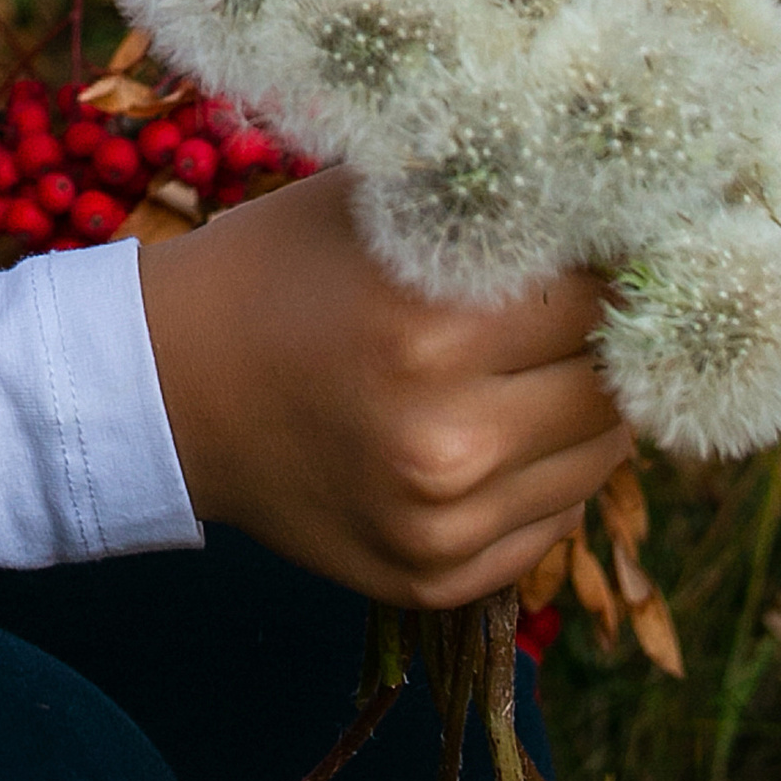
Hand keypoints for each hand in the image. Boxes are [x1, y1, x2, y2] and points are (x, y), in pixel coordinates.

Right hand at [135, 168, 629, 605]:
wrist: (167, 389)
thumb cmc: (275, 271)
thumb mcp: (370, 206)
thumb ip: (488, 204)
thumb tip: (612, 202)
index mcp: (428, 330)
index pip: (598, 302)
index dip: (605, 270)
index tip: (598, 253)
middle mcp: (444, 440)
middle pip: (610, 390)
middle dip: (600, 344)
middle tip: (566, 311)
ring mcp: (442, 523)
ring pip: (597, 461)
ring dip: (582, 410)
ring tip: (526, 368)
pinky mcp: (437, 577)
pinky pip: (552, 522)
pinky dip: (542, 474)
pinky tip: (489, 429)